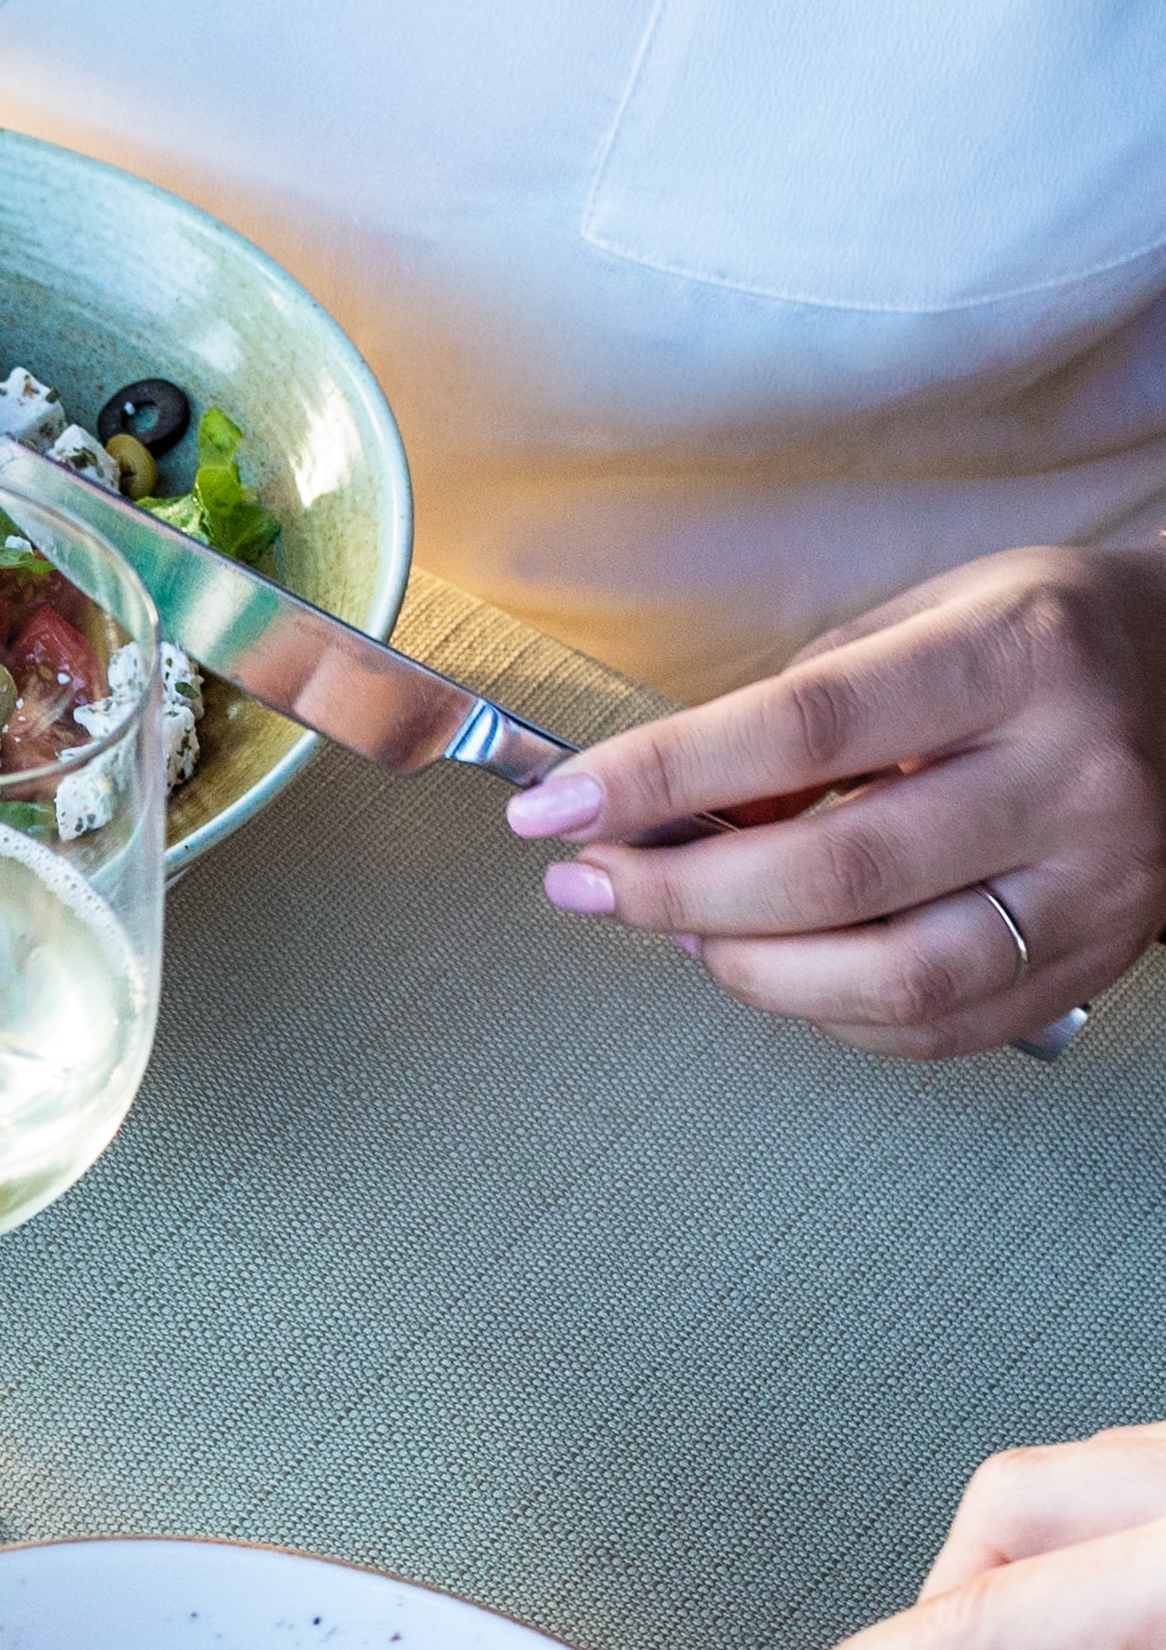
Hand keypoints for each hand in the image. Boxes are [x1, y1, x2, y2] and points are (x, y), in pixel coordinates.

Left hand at [502, 545, 1165, 1058]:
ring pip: (881, 977)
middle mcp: (1073, 773)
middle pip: (831, 874)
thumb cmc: (1040, 649)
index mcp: (1019, 655)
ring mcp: (1095, 883)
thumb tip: (658, 806)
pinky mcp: (1094, 964)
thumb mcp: (926, 621)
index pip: (802, 729)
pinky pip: (924, 1028)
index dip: (658, 779)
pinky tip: (783, 964)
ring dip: (746, 967)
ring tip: (688, 926)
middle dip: (673, 893)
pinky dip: (822, 1011)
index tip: (553, 810)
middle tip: (590, 885)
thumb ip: (795, 711)